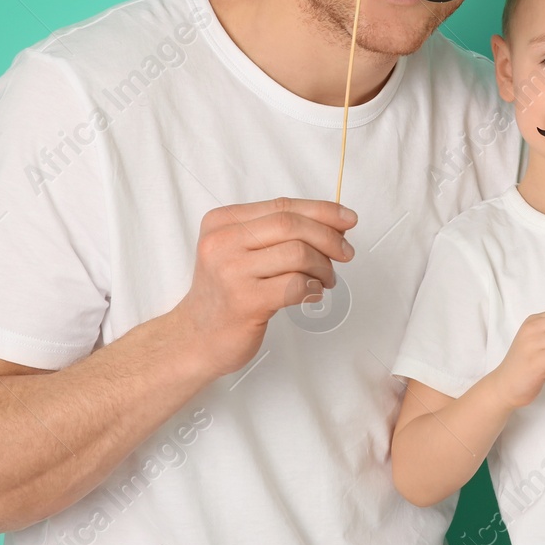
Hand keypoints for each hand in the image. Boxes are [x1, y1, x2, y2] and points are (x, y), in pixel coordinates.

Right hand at [169, 197, 357, 377]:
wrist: (195, 337)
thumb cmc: (227, 293)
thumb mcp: (242, 252)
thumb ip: (279, 234)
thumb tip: (335, 223)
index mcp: (222, 221)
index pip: (282, 206)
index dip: (322, 211)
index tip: (349, 220)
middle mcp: (222, 242)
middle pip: (291, 224)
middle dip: (329, 237)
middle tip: (346, 253)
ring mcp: (231, 271)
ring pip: (298, 253)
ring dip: (323, 267)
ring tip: (325, 280)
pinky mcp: (245, 301)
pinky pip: (295, 285)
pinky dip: (313, 288)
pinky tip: (312, 294)